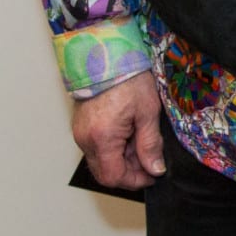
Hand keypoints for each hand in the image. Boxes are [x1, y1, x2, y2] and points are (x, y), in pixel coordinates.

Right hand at [70, 70, 163, 188]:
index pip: (114, 177)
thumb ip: (150, 144)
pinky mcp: (80, 126)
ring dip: (122, 159)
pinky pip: (96, 147)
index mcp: (102, 138)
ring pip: (101, 161)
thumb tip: (155, 168)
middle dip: (129, 172)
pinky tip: (129, 134)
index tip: (153, 174)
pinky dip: (113, 148)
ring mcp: (80, 133)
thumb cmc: (129, 79)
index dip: (135, 180)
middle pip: (104, 173)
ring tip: (141, 140)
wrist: (108, 55)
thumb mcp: (148, 113)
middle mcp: (85, 139)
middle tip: (150, 159)